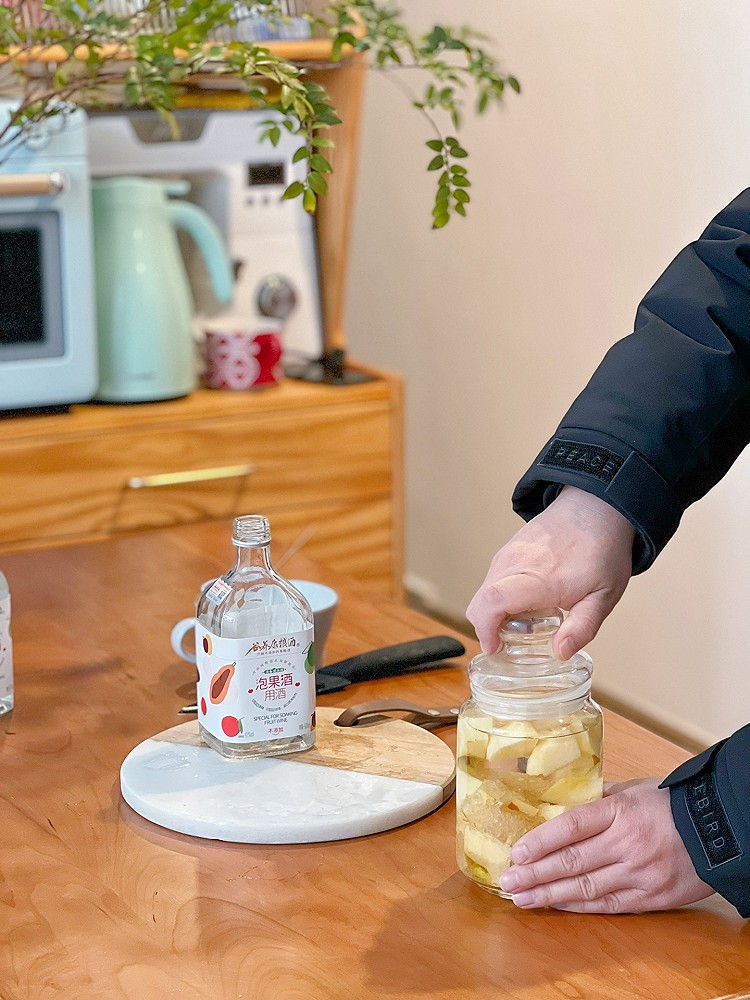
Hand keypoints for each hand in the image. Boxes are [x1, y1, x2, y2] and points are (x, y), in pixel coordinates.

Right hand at [465, 486, 635, 657]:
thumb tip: (559, 653)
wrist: (596, 507)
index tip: (494, 648)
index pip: (491, 603)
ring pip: (484, 591)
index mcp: (537, 579)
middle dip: (486, 628)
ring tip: (525, 621)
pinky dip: (499, 597)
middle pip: (479, 602)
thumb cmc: (602, 550)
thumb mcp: (603, 597)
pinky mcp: (508, 550)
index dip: (484, 630)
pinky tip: (526, 601)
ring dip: (494, 612)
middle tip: (509, 643)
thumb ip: (582, 628)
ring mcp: (508, 555)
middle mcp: (515, 565)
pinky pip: (492, 579)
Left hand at [498, 778, 713, 912]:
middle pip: (572, 861)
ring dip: (549, 894)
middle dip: (535, 873)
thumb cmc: (674, 803)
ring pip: (585, 888)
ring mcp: (638, 873)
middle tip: (508, 879)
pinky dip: (579, 907)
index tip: (517, 851)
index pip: (571, 826)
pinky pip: (608, 904)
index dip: (541, 840)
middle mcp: (626, 844)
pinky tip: (556, 906)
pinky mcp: (650, 897)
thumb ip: (599, 795)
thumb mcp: (635, 788)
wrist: (720, 831)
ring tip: (522, 898)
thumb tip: (565, 798)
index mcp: (620, 811)